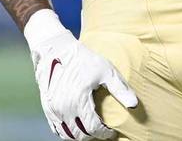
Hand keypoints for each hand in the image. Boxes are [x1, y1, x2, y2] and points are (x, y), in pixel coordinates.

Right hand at [24, 10, 138, 139]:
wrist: (55, 49)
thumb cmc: (83, 59)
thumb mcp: (105, 70)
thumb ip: (120, 89)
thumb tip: (134, 105)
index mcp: (79, 101)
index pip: (93, 128)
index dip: (104, 133)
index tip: (111, 131)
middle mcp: (64, 108)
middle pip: (80, 135)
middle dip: (93, 135)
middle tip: (102, 130)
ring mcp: (53, 109)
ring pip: (67, 134)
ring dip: (79, 135)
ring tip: (90, 129)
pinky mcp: (47, 107)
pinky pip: (56, 128)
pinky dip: (66, 131)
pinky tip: (76, 124)